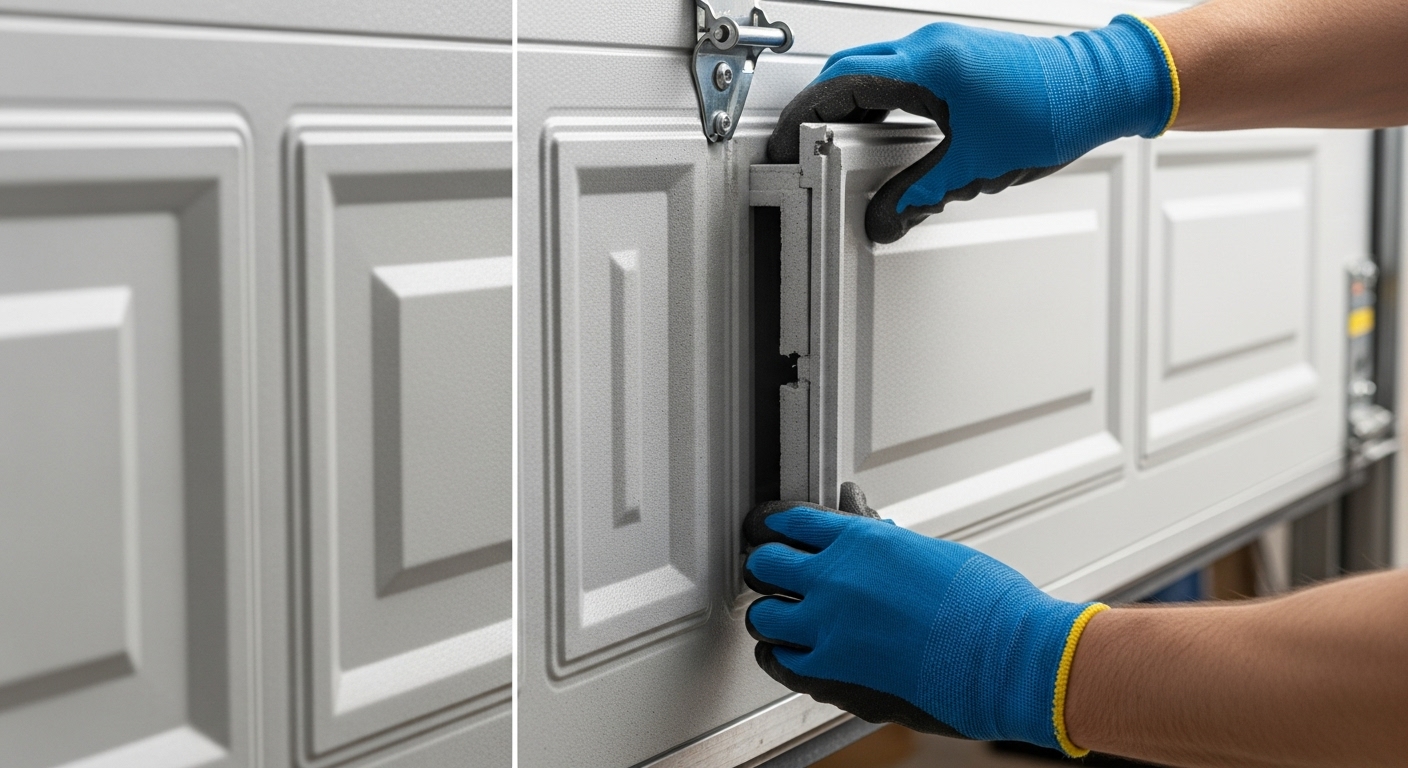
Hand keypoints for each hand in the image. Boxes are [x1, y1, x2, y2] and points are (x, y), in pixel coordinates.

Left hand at [742, 483, 1106, 755]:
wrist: (1010, 659)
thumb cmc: (985, 605)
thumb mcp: (927, 553)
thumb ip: (878, 537)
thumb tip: (856, 514)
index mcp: (860, 541)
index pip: (787, 520)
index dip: (772, 524)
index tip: (768, 529)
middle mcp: (835, 581)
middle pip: (764, 563)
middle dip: (768, 567)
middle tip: (775, 573)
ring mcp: (828, 630)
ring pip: (762, 616)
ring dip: (772, 614)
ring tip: (785, 616)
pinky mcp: (832, 676)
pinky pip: (779, 662)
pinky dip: (779, 655)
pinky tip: (790, 651)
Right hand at [767, 15, 1177, 243]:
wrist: (1102, 85)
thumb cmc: (1054, 110)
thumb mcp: (976, 164)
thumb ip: (919, 194)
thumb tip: (884, 218)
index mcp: (928, 65)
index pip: (842, 83)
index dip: (805, 114)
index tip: (788, 139)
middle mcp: (930, 46)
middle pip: (848, 70)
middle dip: (818, 108)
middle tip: (801, 143)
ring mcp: (943, 45)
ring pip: (872, 68)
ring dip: (848, 103)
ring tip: (833, 142)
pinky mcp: (956, 54)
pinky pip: (898, 70)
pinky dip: (878, 98)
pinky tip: (879, 129)